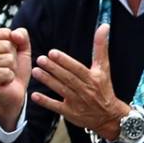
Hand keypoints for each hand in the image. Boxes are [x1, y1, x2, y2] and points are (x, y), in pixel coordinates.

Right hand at [0, 28, 31, 129]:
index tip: (9, 54)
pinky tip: (4, 81)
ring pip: (8, 59)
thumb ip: (22, 36)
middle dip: (14, 58)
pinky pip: (7, 72)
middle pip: (7, 46)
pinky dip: (10, 78)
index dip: (14, 45)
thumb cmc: (16, 68)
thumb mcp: (22, 49)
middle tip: (8, 66)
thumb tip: (14, 34)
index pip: (6, 33)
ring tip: (6, 73)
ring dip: (12, 68)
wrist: (15, 91)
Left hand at [30, 24, 129, 140]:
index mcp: (93, 78)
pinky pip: (56, 107)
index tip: (52, 53)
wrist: (109, 116)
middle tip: (40, 59)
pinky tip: (34, 95)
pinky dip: (45, 102)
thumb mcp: (104, 68)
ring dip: (47, 81)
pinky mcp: (70, 113)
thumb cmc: (104, 88)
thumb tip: (103, 26)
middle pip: (68, 78)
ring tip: (35, 71)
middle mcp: (86, 90)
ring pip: (61, 90)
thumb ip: (101, 47)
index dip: (65, 61)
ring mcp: (77, 102)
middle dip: (53, 69)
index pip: (77, 69)